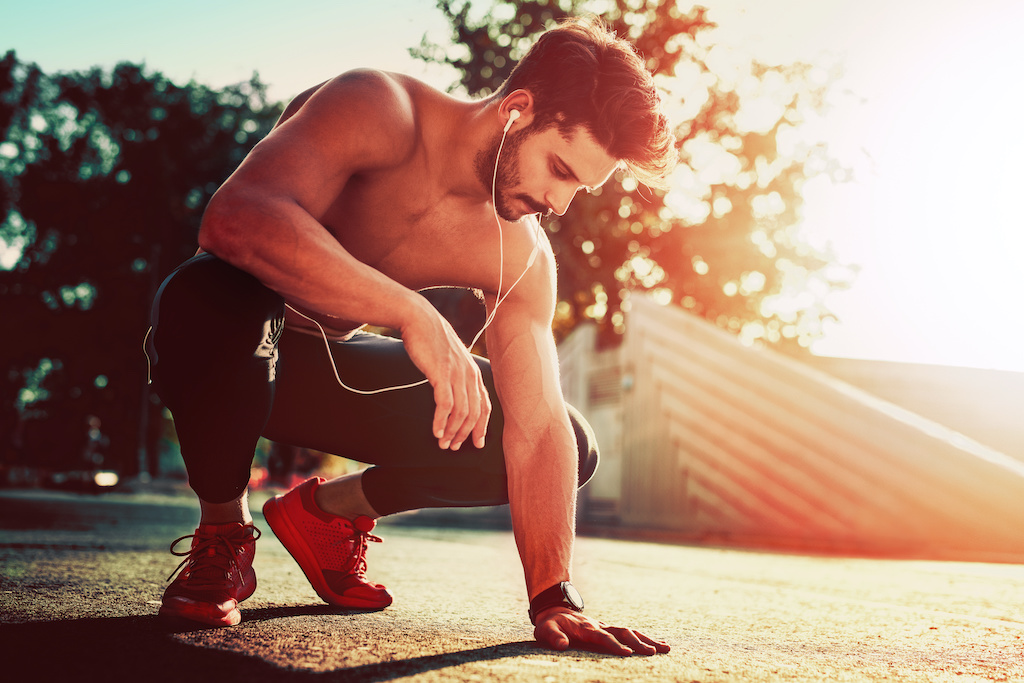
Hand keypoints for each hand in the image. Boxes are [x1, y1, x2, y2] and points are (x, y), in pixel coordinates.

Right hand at [400, 299, 490, 450]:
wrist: (419, 319)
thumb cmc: (432, 339)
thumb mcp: (451, 358)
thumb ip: (456, 374)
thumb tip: (454, 392)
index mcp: (474, 372)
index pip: (485, 406)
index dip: (482, 427)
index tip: (478, 443)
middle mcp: (470, 375)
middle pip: (474, 413)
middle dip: (465, 434)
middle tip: (454, 447)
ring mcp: (457, 374)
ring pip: (461, 412)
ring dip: (452, 431)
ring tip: (443, 443)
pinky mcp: (441, 374)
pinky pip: (445, 405)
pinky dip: (441, 421)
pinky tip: (436, 431)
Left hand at [534, 608, 670, 655]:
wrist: (555, 610)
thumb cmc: (550, 624)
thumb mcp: (545, 630)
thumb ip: (553, 637)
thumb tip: (561, 644)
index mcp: (586, 628)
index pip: (603, 637)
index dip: (614, 645)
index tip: (627, 654)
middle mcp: (600, 626)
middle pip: (623, 632)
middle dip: (638, 642)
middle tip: (653, 653)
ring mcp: (606, 626)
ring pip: (630, 631)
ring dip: (647, 639)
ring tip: (666, 648)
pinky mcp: (609, 629)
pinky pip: (629, 633)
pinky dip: (644, 638)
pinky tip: (658, 646)